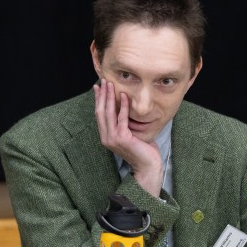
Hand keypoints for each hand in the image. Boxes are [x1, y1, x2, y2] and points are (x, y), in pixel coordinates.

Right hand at [94, 79, 162, 196]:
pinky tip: (125, 96)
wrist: (148, 165)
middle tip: (104, 81)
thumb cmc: (142, 150)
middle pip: (100, 111)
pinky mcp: (122, 138)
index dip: (98, 100)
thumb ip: (124, 123)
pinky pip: (122, 118)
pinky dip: (123, 106)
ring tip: (111, 84)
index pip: (99, 114)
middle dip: (102, 95)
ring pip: (108, 113)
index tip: (98, 87)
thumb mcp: (130, 134)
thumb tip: (124, 107)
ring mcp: (113, 139)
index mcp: (106, 136)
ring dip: (109, 97)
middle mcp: (106, 137)